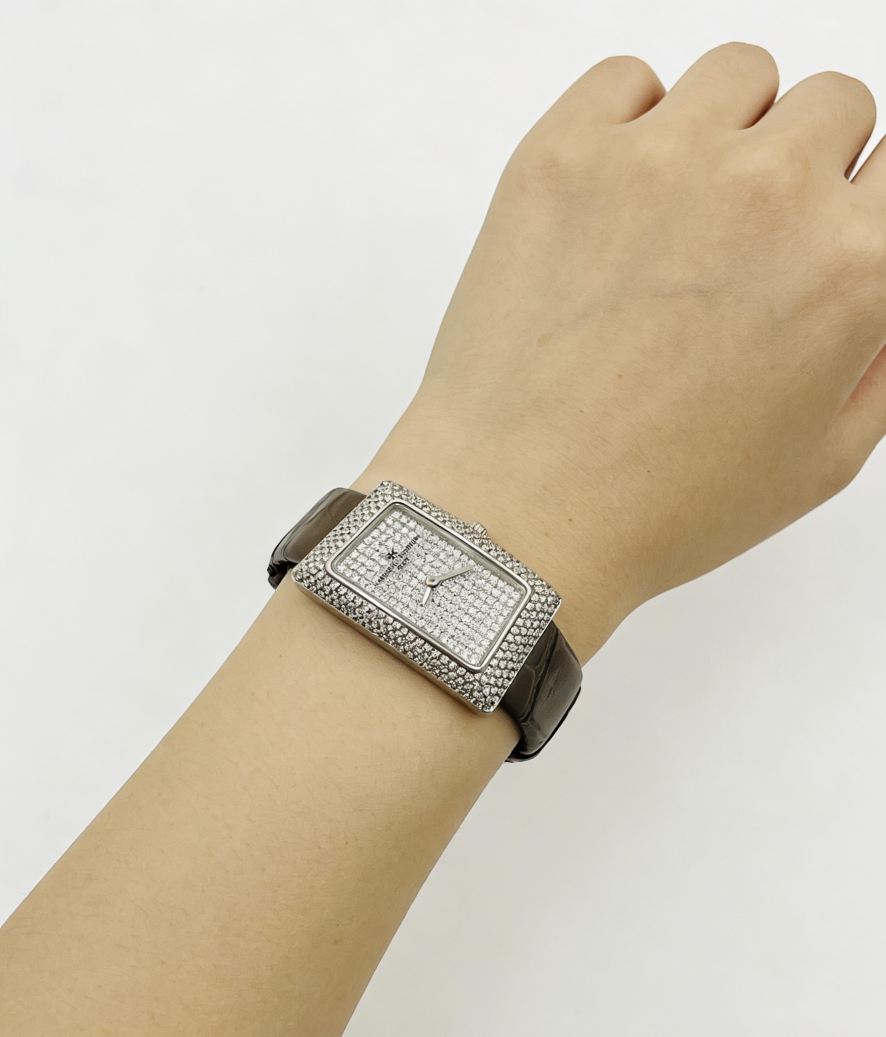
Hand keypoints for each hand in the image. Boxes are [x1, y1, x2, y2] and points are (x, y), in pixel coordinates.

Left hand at [352, 43, 885, 661]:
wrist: (520, 511)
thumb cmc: (659, 504)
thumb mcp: (822, 460)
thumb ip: (879, 354)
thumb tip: (873, 280)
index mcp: (851, 266)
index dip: (856, 205)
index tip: (825, 226)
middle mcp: (768, 193)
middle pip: (830, 104)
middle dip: (804, 165)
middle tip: (747, 235)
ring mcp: (659, 163)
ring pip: (736, 77)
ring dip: (727, 131)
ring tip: (681, 213)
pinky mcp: (563, 156)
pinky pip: (626, 79)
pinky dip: (632, 123)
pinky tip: (616, 198)